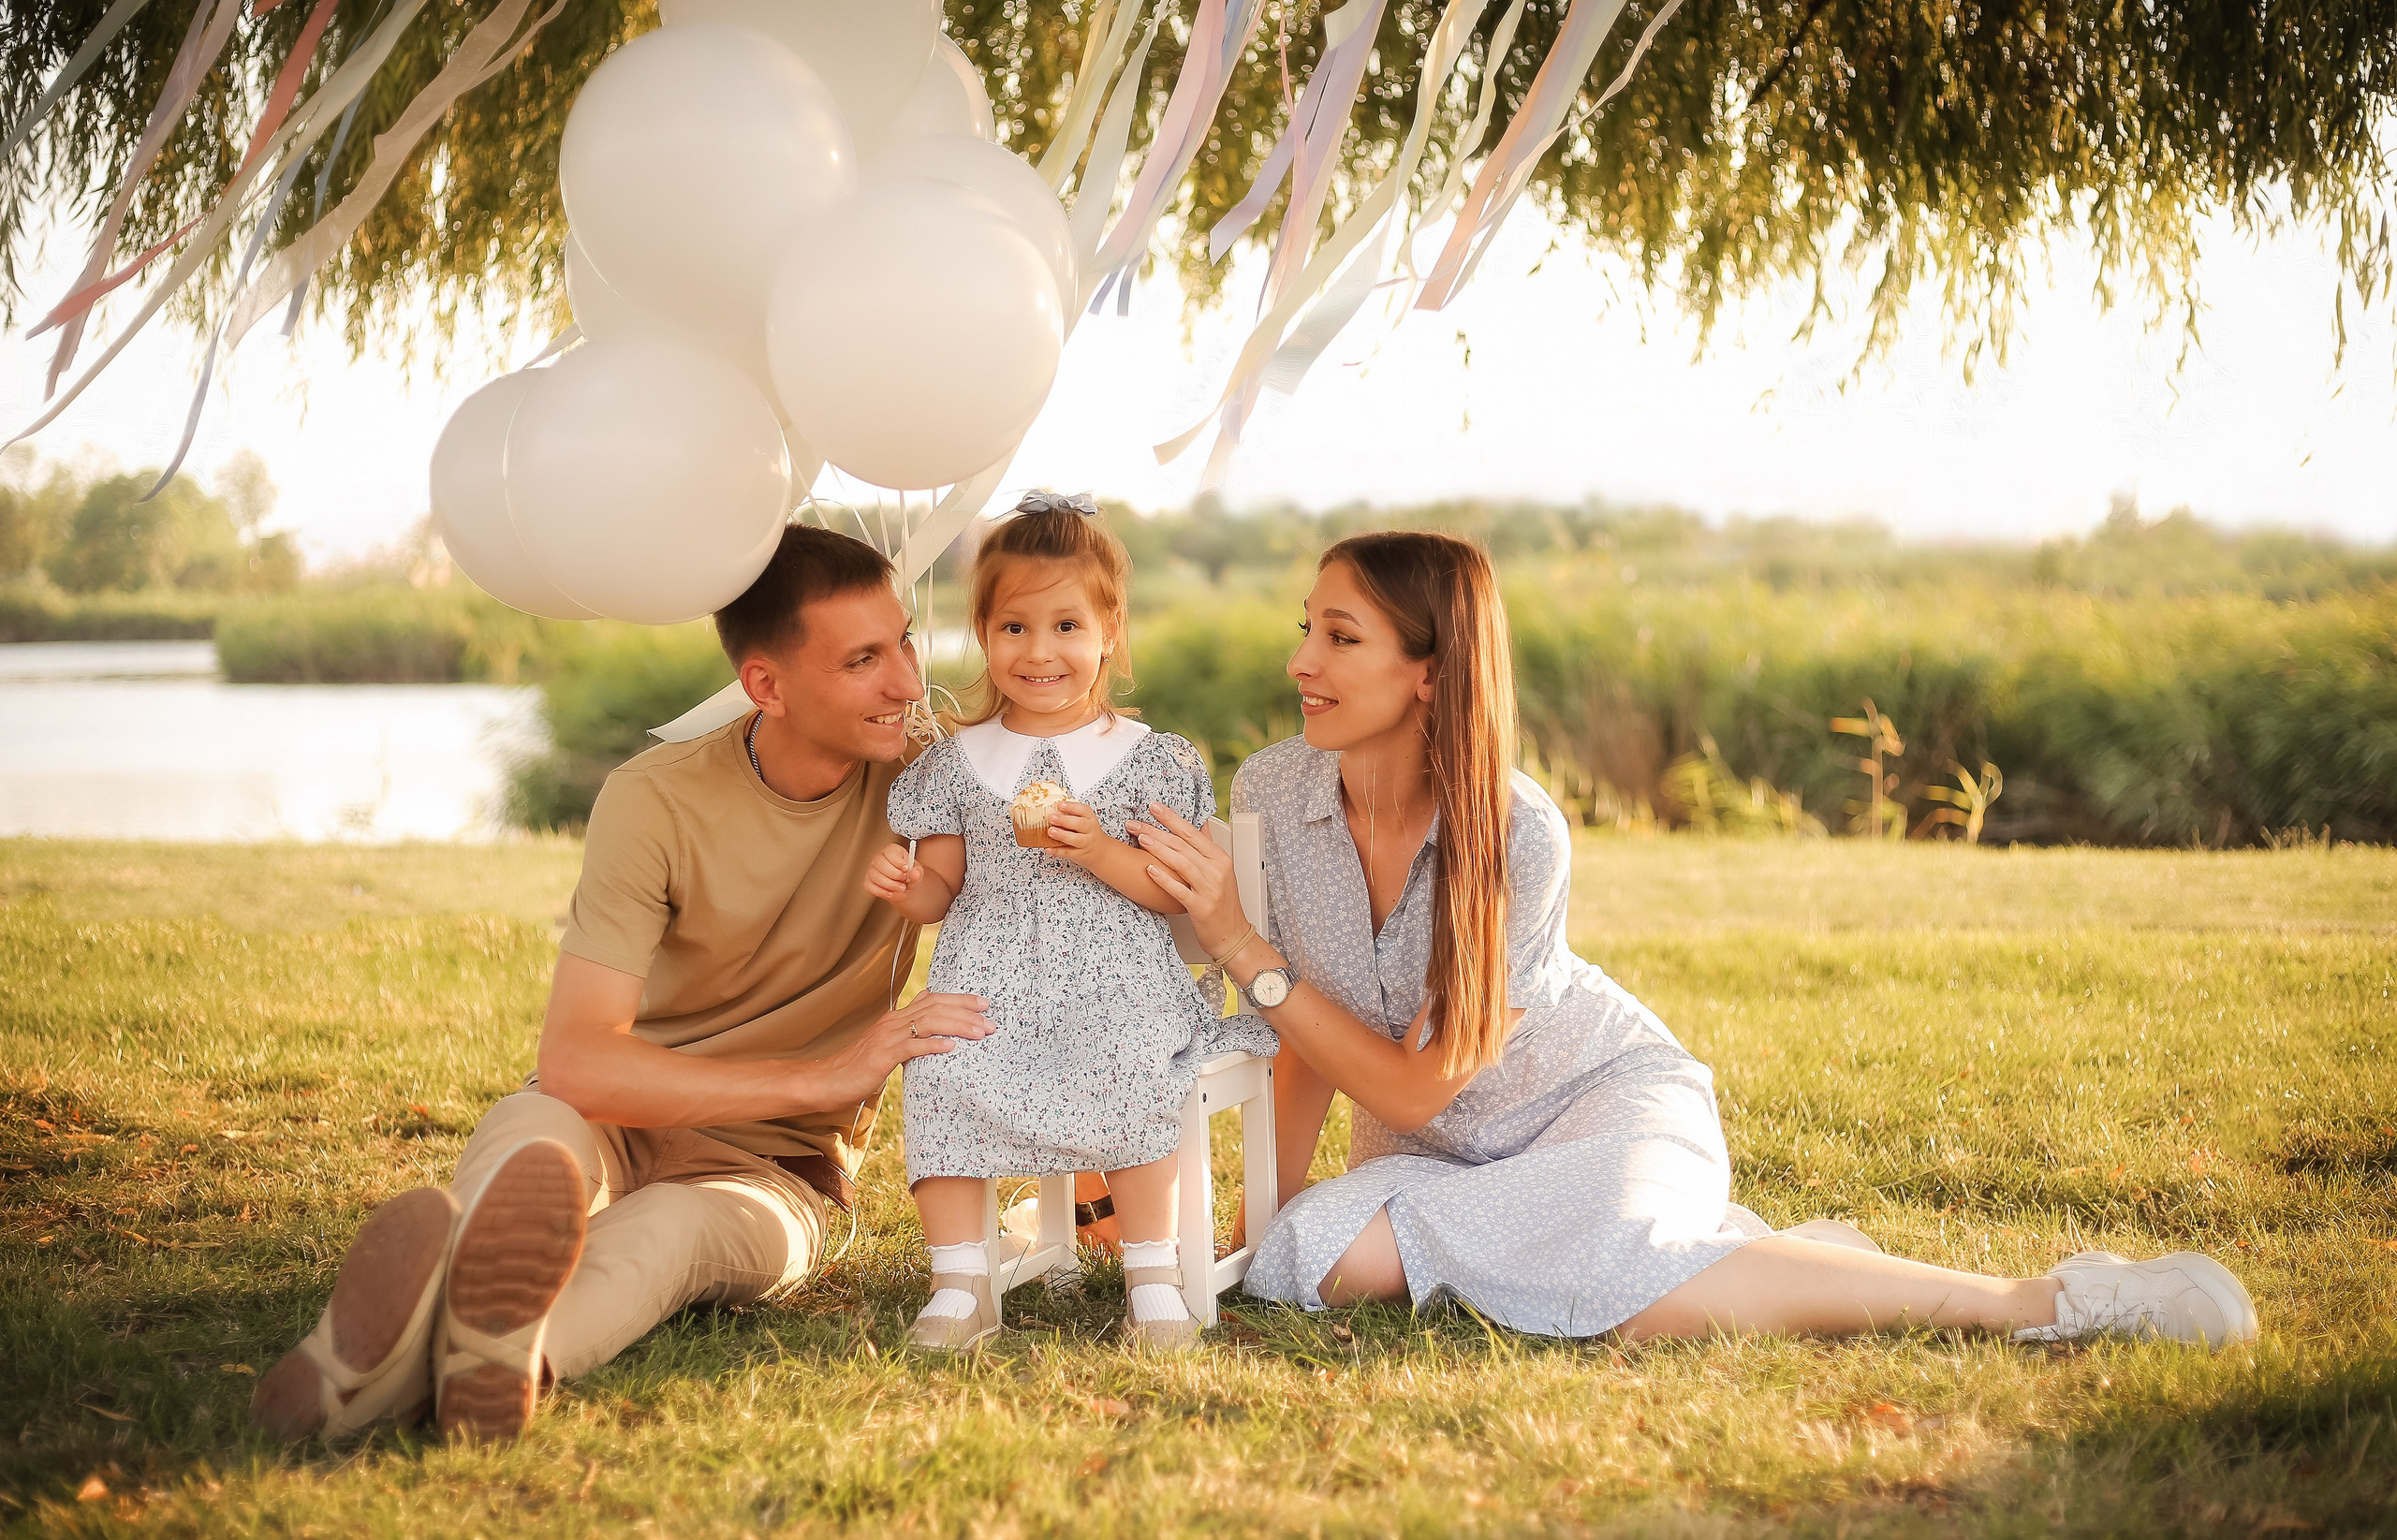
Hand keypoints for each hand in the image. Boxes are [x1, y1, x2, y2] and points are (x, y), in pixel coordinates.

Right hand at [805, 991, 993, 1107]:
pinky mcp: (882, 1055)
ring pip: (928, 1022)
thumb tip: (931, 1018)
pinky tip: (951, 1047)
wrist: (828, 1080)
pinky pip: (911, 1046)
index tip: (983, 1004)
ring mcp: (887, 1037)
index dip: (959, 1000)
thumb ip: (908, 1033)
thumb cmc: (859, 1067)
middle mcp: (893, 1021)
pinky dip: (933, 1045)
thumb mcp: (888, 1046)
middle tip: (991, 1020)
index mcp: (896, 1018)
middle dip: (966, 1011)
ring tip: (980, 1032)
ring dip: (958, 1026)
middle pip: (935, 1006)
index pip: (933, 1000)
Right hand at [864, 841, 919, 902]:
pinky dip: (881, 892)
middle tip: (903, 879)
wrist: (905, 889)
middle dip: (893, 874)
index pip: (890, 851)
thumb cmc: (909, 876)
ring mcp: (872, 870)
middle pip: (880, 862)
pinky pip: (869, 886)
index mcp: (892, 851)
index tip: (906, 869)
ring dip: (889, 884)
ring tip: (901, 888)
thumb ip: (917, 873)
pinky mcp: (868, 882)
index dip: (897, 861)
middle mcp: (879, 858)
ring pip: (874, 875)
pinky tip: (891, 894)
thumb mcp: (917, 873)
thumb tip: (915, 873)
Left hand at [1044, 800, 1106, 863]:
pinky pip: (1068, 852)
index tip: (1060, 804)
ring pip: (1076, 839)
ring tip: (1051, 831)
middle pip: (1080, 824)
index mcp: (1090, 819)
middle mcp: (1089, 830)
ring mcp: (1085, 843)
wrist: (1100, 851)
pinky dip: (1057, 851)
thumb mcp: (1086, 820)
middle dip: (1065, 820)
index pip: (1083, 810)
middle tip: (1052, 817)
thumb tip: (1052, 807)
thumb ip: (1072, 814)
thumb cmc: (1088, 833)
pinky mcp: (1079, 854)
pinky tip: (1049, 848)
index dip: (1072, 807)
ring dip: (1062, 835)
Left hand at [1126, 801, 1244, 955]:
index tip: (1154, 807)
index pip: (1192, 832)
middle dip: (1157, 830)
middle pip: (1183, 845)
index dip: (1172, 818)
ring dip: (1158, 849)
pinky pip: (1179, 890)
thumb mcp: (1222, 871)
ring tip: (1140, 839)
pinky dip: (1163, 879)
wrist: (1232, 935)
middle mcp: (1216, 870)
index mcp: (1220, 859)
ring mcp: (1209, 889)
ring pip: (1181, 863)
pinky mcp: (1200, 907)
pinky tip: (1149, 870)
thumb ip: (1209, 849)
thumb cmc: (1224, 904)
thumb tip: (1202, 826)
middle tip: (1136, 823)